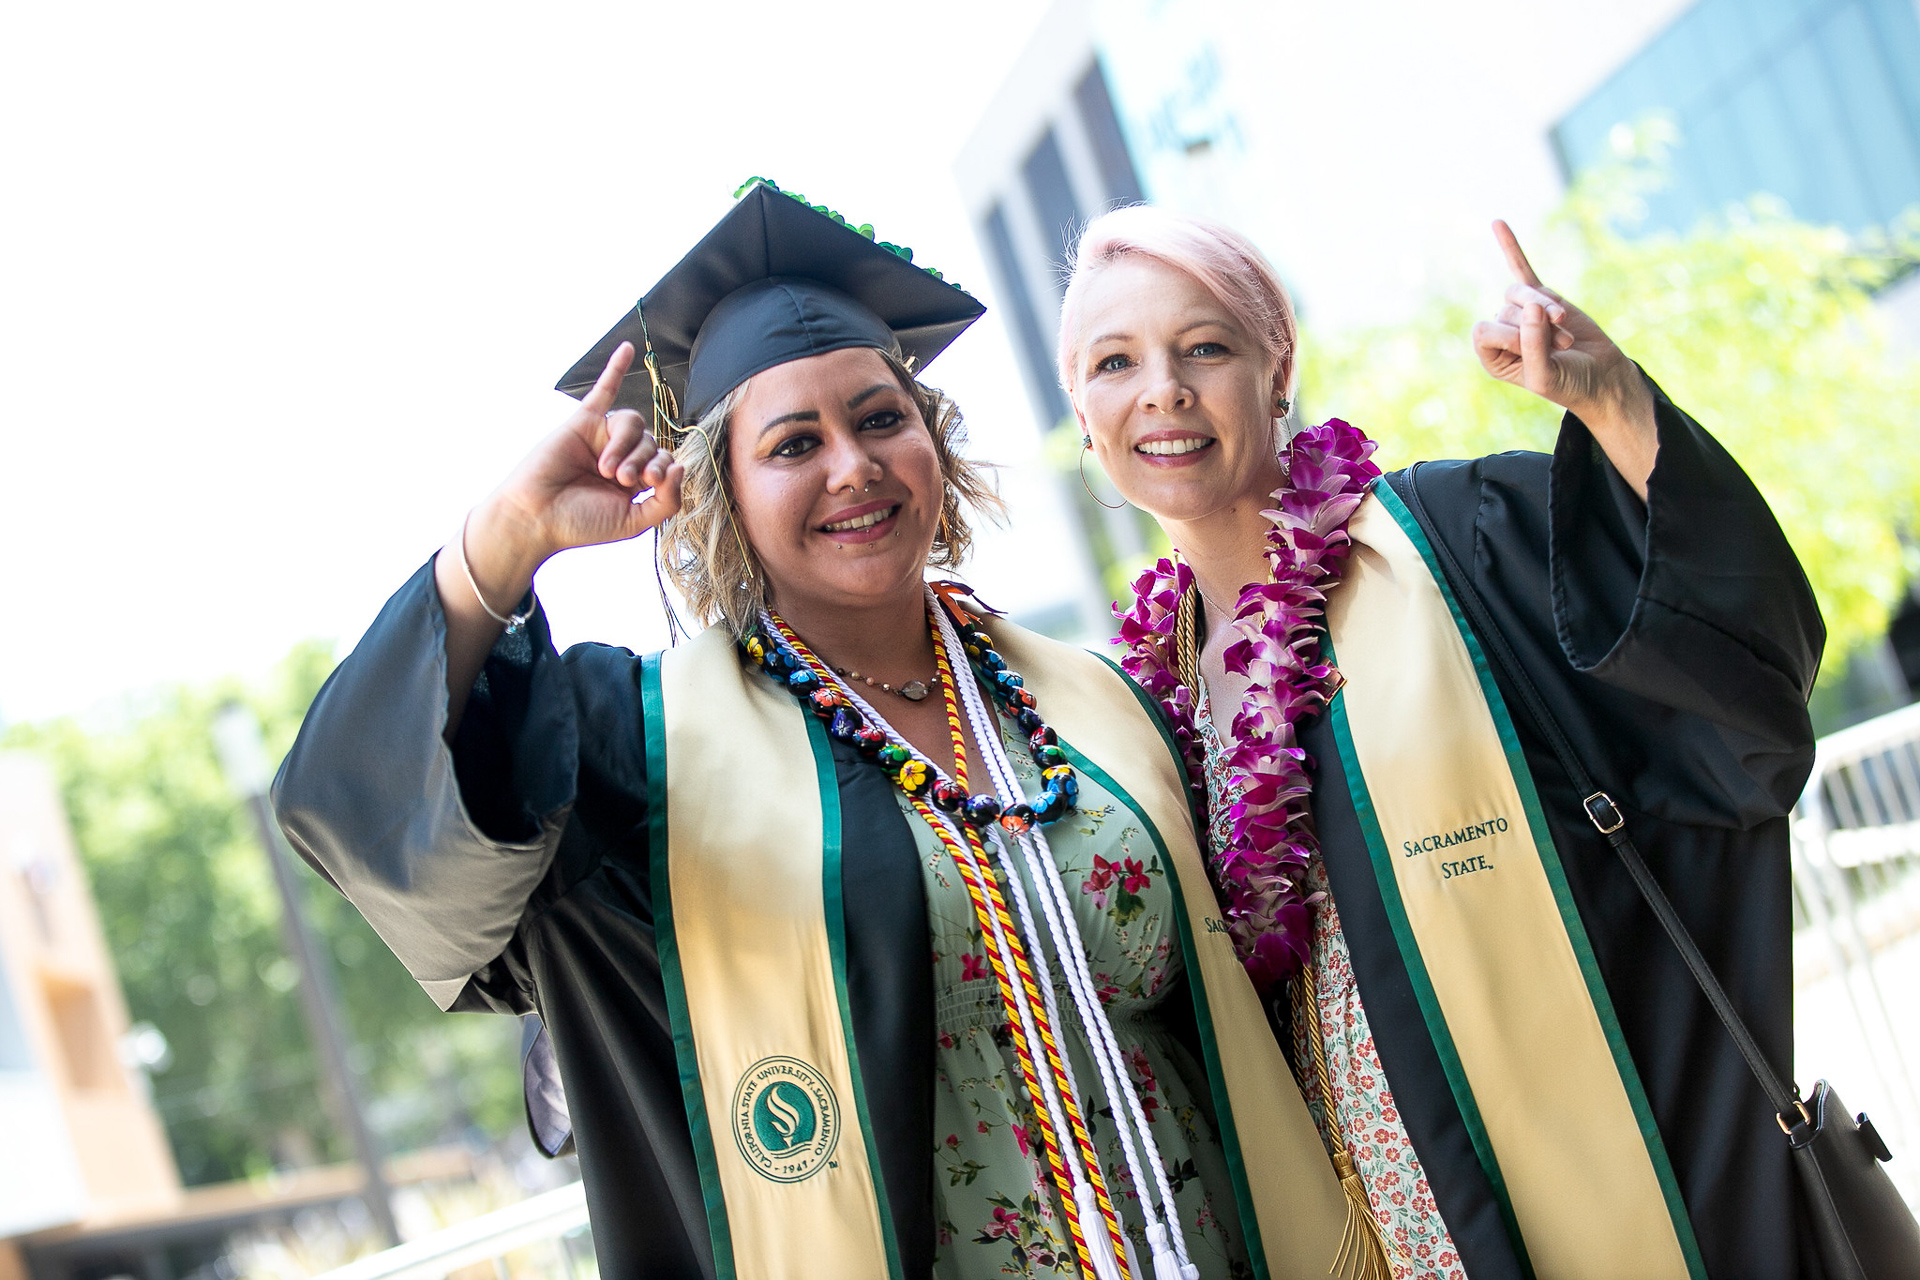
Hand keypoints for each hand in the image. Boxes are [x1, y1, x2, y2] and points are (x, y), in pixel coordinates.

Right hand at [475, 341, 684, 571]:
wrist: (536, 518)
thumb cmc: (581, 524)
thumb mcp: (634, 522)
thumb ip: (667, 502)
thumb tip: (682, 466)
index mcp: (635, 480)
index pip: (666, 462)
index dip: (665, 469)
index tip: (651, 483)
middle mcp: (621, 456)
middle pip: (651, 441)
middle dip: (642, 461)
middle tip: (621, 480)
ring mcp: (601, 437)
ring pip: (632, 422)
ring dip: (624, 444)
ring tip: (606, 469)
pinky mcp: (581, 422)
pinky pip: (603, 390)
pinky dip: (616, 369)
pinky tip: (628, 348)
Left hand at [1471, 221, 1656, 495]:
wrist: (1602, 376)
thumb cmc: (1570, 383)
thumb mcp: (1546, 374)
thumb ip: (1533, 344)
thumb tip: (1529, 304)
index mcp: (1492, 355)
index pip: (1484, 331)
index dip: (1511, 337)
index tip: (1535, 351)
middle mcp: (1503, 331)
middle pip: (1505, 311)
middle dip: (1538, 328)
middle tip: (1563, 347)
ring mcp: (1522, 313)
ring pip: (1520, 294)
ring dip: (1546, 309)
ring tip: (1567, 330)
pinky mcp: (1544, 297)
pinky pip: (1523, 268)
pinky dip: (1511, 247)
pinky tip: (1497, 223)